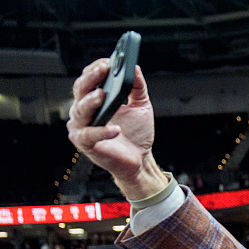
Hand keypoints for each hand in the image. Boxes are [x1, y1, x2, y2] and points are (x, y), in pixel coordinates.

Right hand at [67, 59, 165, 199]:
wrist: (140, 159)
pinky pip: (89, 135)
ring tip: (102, 95)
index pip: (88, 78)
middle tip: (103, 69)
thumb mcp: (141, 106)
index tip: (108, 61)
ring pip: (80, 110)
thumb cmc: (137, 133)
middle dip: (91, 78)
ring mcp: (81, 127)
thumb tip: (134, 67)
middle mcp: (83, 110)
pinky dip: (101, 131)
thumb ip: (137, 87)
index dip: (96, 68)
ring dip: (91, 101)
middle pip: (80, 89)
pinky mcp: (85, 144)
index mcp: (94, 99)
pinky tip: (115, 129)